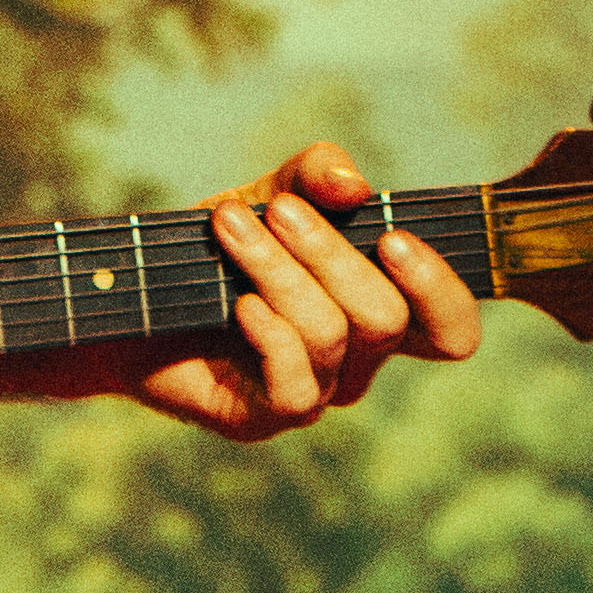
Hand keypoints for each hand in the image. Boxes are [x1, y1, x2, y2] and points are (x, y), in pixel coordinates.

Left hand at [134, 141, 477, 437]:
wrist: (141, 288)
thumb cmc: (223, 244)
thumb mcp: (275, 192)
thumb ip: (319, 175)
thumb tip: (354, 185)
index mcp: (378, 310)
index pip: (451, 329)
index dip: (441, 290)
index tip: (394, 236)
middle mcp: (358, 360)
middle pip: (387, 318)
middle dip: (330, 253)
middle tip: (278, 210)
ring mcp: (315, 392)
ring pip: (332, 334)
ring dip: (279, 270)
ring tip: (229, 226)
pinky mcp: (266, 417)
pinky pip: (296, 383)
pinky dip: (268, 330)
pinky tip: (238, 301)